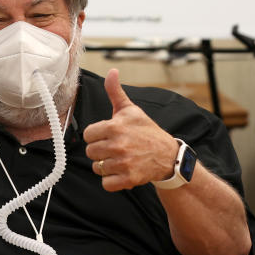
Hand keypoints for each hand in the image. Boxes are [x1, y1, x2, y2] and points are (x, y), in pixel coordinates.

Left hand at [82, 68, 179, 191]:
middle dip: (100, 151)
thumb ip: (115, 91)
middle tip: (114, 148)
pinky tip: (121, 171)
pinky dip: (111, 180)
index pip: (88, 135)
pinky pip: (106, 184)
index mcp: (115, 127)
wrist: (167, 155)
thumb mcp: (130, 110)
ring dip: (106, 166)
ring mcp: (123, 163)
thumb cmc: (145, 131)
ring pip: (97, 168)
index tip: (107, 135)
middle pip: (90, 152)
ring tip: (119, 159)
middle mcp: (118, 145)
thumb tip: (112, 71)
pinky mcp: (129, 179)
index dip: (96, 135)